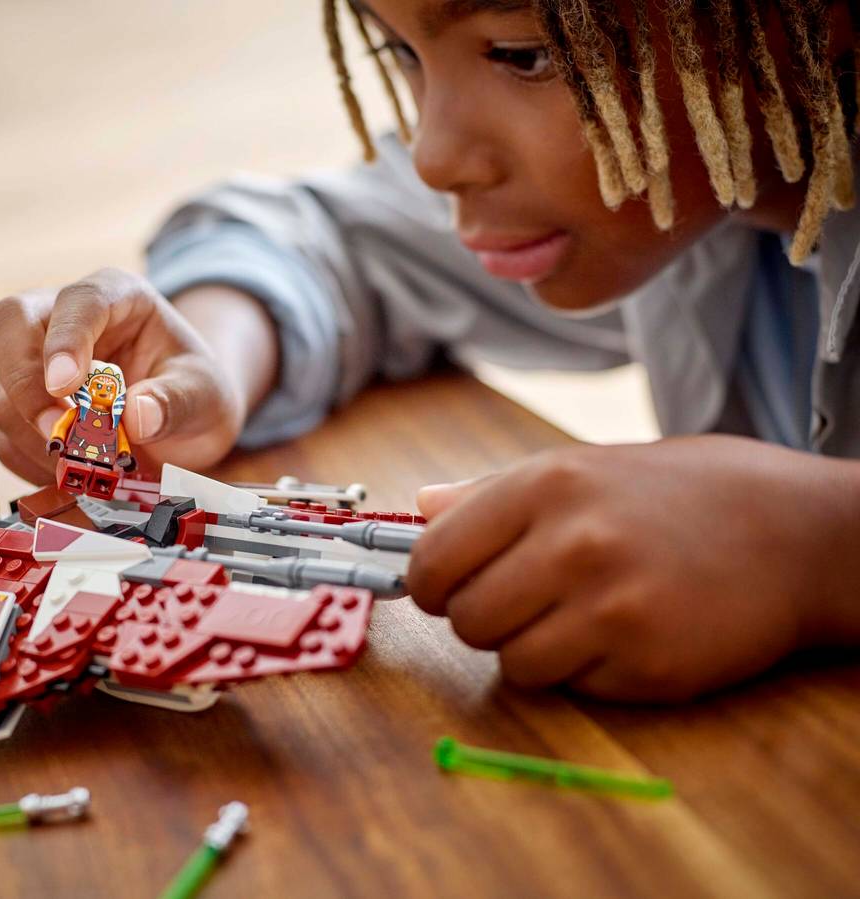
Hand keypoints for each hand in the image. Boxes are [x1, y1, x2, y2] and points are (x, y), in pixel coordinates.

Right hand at [0, 269, 247, 484]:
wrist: (185, 422)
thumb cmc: (193, 391)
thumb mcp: (205, 393)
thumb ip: (176, 401)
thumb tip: (138, 417)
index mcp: (116, 296)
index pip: (76, 301)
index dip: (64, 340)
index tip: (65, 385)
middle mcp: (63, 319)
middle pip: (8, 325)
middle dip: (24, 383)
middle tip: (56, 430)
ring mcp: (35, 363)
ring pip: (3, 390)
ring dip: (36, 437)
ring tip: (88, 462)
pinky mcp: (22, 407)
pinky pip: (5, 435)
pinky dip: (33, 461)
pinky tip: (74, 470)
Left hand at [406, 436, 859, 701]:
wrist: (790, 530)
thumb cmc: (674, 495)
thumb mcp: (579, 467)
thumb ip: (490, 493)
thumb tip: (418, 507)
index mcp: (544, 486)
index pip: (434, 559)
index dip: (428, 584)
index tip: (442, 589)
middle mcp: (572, 544)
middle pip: (465, 619)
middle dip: (480, 620)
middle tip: (519, 603)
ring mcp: (612, 608)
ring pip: (512, 664)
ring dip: (531, 651)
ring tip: (577, 616)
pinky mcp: (647, 665)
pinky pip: (571, 688)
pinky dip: (583, 673)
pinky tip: (622, 634)